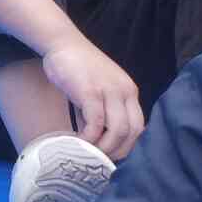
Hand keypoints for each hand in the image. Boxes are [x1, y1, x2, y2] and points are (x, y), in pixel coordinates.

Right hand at [41, 40, 143, 158]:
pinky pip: (96, 124)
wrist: (62, 43)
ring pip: (117, 130)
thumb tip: (98, 136)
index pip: (139, 126)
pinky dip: (88, 138)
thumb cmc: (77, 65)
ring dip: (103, 148)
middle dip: (117, 151)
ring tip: (87, 153)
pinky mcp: (90, 92)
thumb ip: (103, 109)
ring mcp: (109, 91)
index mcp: (130, 91)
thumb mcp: (99, 87)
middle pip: (132, 132)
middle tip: (99, 159)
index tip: (110, 154)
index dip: (127, 145)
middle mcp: (125, 92)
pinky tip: (77, 141)